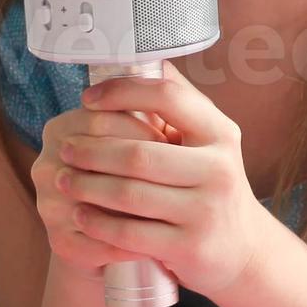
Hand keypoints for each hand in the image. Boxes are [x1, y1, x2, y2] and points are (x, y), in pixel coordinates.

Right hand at [32, 98, 172, 273]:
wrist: (118, 233)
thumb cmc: (136, 176)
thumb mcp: (138, 137)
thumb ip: (148, 103)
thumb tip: (167, 67)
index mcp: (62, 129)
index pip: (98, 117)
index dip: (140, 128)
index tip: (172, 137)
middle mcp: (45, 165)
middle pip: (97, 158)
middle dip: (141, 168)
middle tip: (180, 176)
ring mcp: (47, 206)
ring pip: (96, 205)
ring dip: (136, 211)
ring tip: (174, 212)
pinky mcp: (60, 243)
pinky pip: (96, 245)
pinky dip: (127, 248)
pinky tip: (155, 249)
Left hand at [50, 62, 283, 297]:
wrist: (242, 248)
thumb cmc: (211, 185)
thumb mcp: (210, 142)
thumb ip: (180, 105)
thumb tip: (146, 58)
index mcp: (221, 133)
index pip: (168, 97)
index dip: (121, 93)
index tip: (88, 99)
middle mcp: (219, 169)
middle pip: (138, 152)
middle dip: (92, 150)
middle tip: (65, 148)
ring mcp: (206, 211)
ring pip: (129, 194)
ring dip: (87, 186)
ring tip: (64, 180)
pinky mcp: (190, 247)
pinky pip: (130, 233)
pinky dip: (98, 223)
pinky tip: (80, 215)